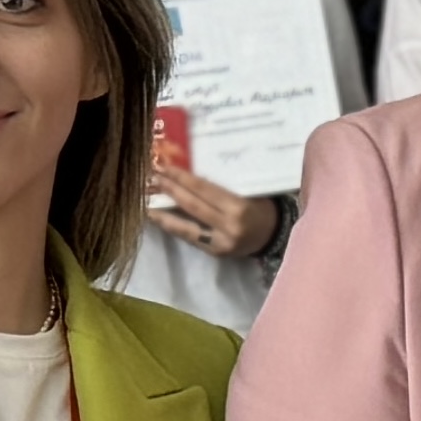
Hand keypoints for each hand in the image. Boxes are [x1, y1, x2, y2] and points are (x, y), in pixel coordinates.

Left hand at [148, 168, 279, 260]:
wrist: (275, 235)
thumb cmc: (262, 205)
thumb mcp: (248, 190)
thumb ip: (222, 184)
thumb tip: (188, 169)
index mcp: (239, 208)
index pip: (204, 190)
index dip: (182, 178)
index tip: (164, 167)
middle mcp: (228, 228)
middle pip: (191, 206)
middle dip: (169, 190)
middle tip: (151, 178)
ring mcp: (220, 243)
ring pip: (185, 226)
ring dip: (162, 212)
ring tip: (145, 200)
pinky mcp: (215, 253)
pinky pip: (189, 237)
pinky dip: (172, 226)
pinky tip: (158, 217)